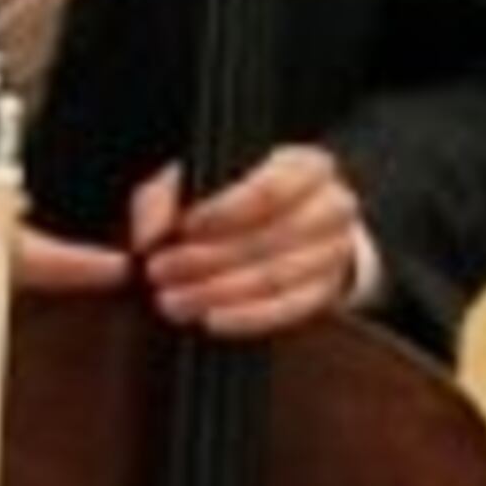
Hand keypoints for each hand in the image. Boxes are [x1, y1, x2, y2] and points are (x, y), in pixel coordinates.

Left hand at [135, 148, 365, 337]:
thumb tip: (149, 236)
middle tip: (160, 272)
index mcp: (305, 166)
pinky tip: (210, 319)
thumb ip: (164, 197)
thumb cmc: (234, 193)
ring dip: (218, 292)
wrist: (288, 222)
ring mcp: (336, 251)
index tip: (182, 229)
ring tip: (173, 300)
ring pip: (276, 277)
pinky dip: (247, 318)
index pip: (270, 190)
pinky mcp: (328, 291)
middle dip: (206, 259)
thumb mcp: (198, 178)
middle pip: (269, 239)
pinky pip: (289, 310)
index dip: (224, 212)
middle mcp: (332, 206)